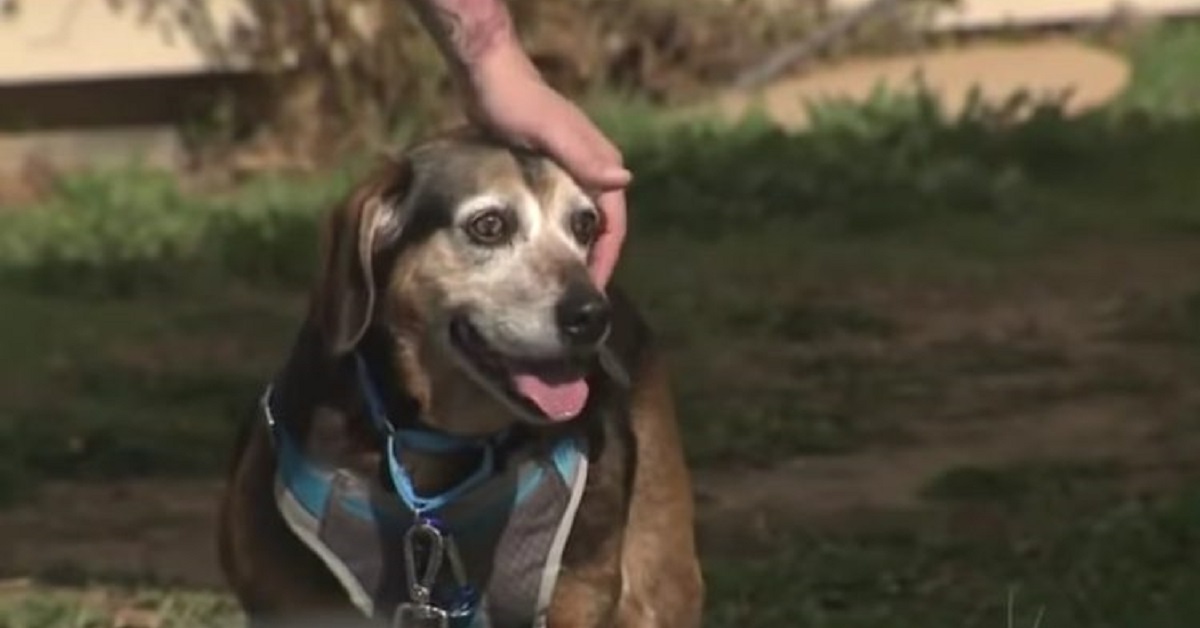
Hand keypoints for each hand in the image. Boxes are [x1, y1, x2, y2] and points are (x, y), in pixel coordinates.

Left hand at [463, 44, 629, 288]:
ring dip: (576, 250)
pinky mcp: (554, 170)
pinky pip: (565, 211)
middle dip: (594, 263)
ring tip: (560, 283)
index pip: (615, 226)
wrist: (491, 76)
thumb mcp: (548, 131)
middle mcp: (595, 168)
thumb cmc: (514, 104)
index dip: (606, 261)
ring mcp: (575, 170)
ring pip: (583, 222)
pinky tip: (540, 250)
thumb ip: (583, 157)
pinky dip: (559, 233)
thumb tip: (624, 181)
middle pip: (602, 228)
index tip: (593, 293)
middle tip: (573, 299)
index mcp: (601, 164)